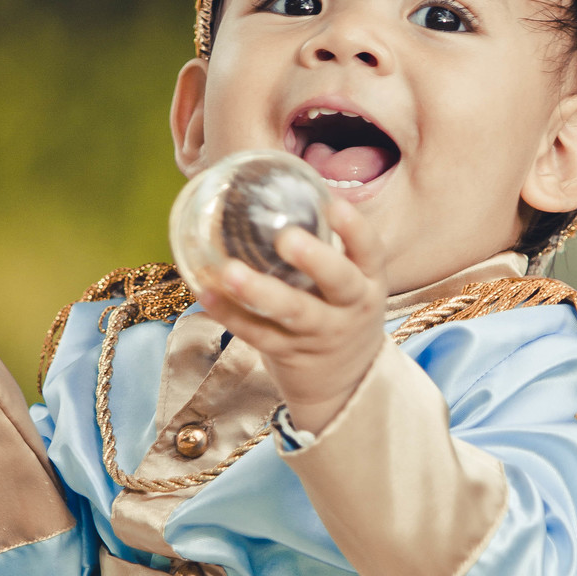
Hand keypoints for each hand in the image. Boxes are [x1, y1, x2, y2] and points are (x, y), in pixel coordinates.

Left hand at [197, 196, 387, 435]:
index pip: (370, 251)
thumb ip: (321, 248)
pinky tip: (207, 294)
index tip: (333, 204)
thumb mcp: (347, 283)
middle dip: (315, 260)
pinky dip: (231, 315)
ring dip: (262, 292)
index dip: (354, 229)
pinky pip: (259, 334)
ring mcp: (321, 335)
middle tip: (287, 239)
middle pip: (339, 283)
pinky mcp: (290, 355)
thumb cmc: (337, 312)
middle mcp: (351, 308)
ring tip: (231, 273)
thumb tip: (268, 193)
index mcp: (368, 282)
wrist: (347, 382)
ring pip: (294, 313)